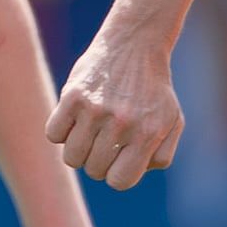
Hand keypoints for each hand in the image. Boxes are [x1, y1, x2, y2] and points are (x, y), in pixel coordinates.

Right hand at [46, 29, 182, 191]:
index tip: (117, 159)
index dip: (116, 175)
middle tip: (104, 141)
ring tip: (88, 132)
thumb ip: (161, 154)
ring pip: (72, 158)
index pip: (120, 181)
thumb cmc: (153, 89)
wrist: (135, 44)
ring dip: (78, 150)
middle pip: (95, 170)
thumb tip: (135, 172)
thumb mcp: (172, 121)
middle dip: (98, 161)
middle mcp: (122, 123)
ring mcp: (95, 110)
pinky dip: (60, 131)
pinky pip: (53, 135)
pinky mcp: (73, 96)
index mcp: (147, 133)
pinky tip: (74, 119)